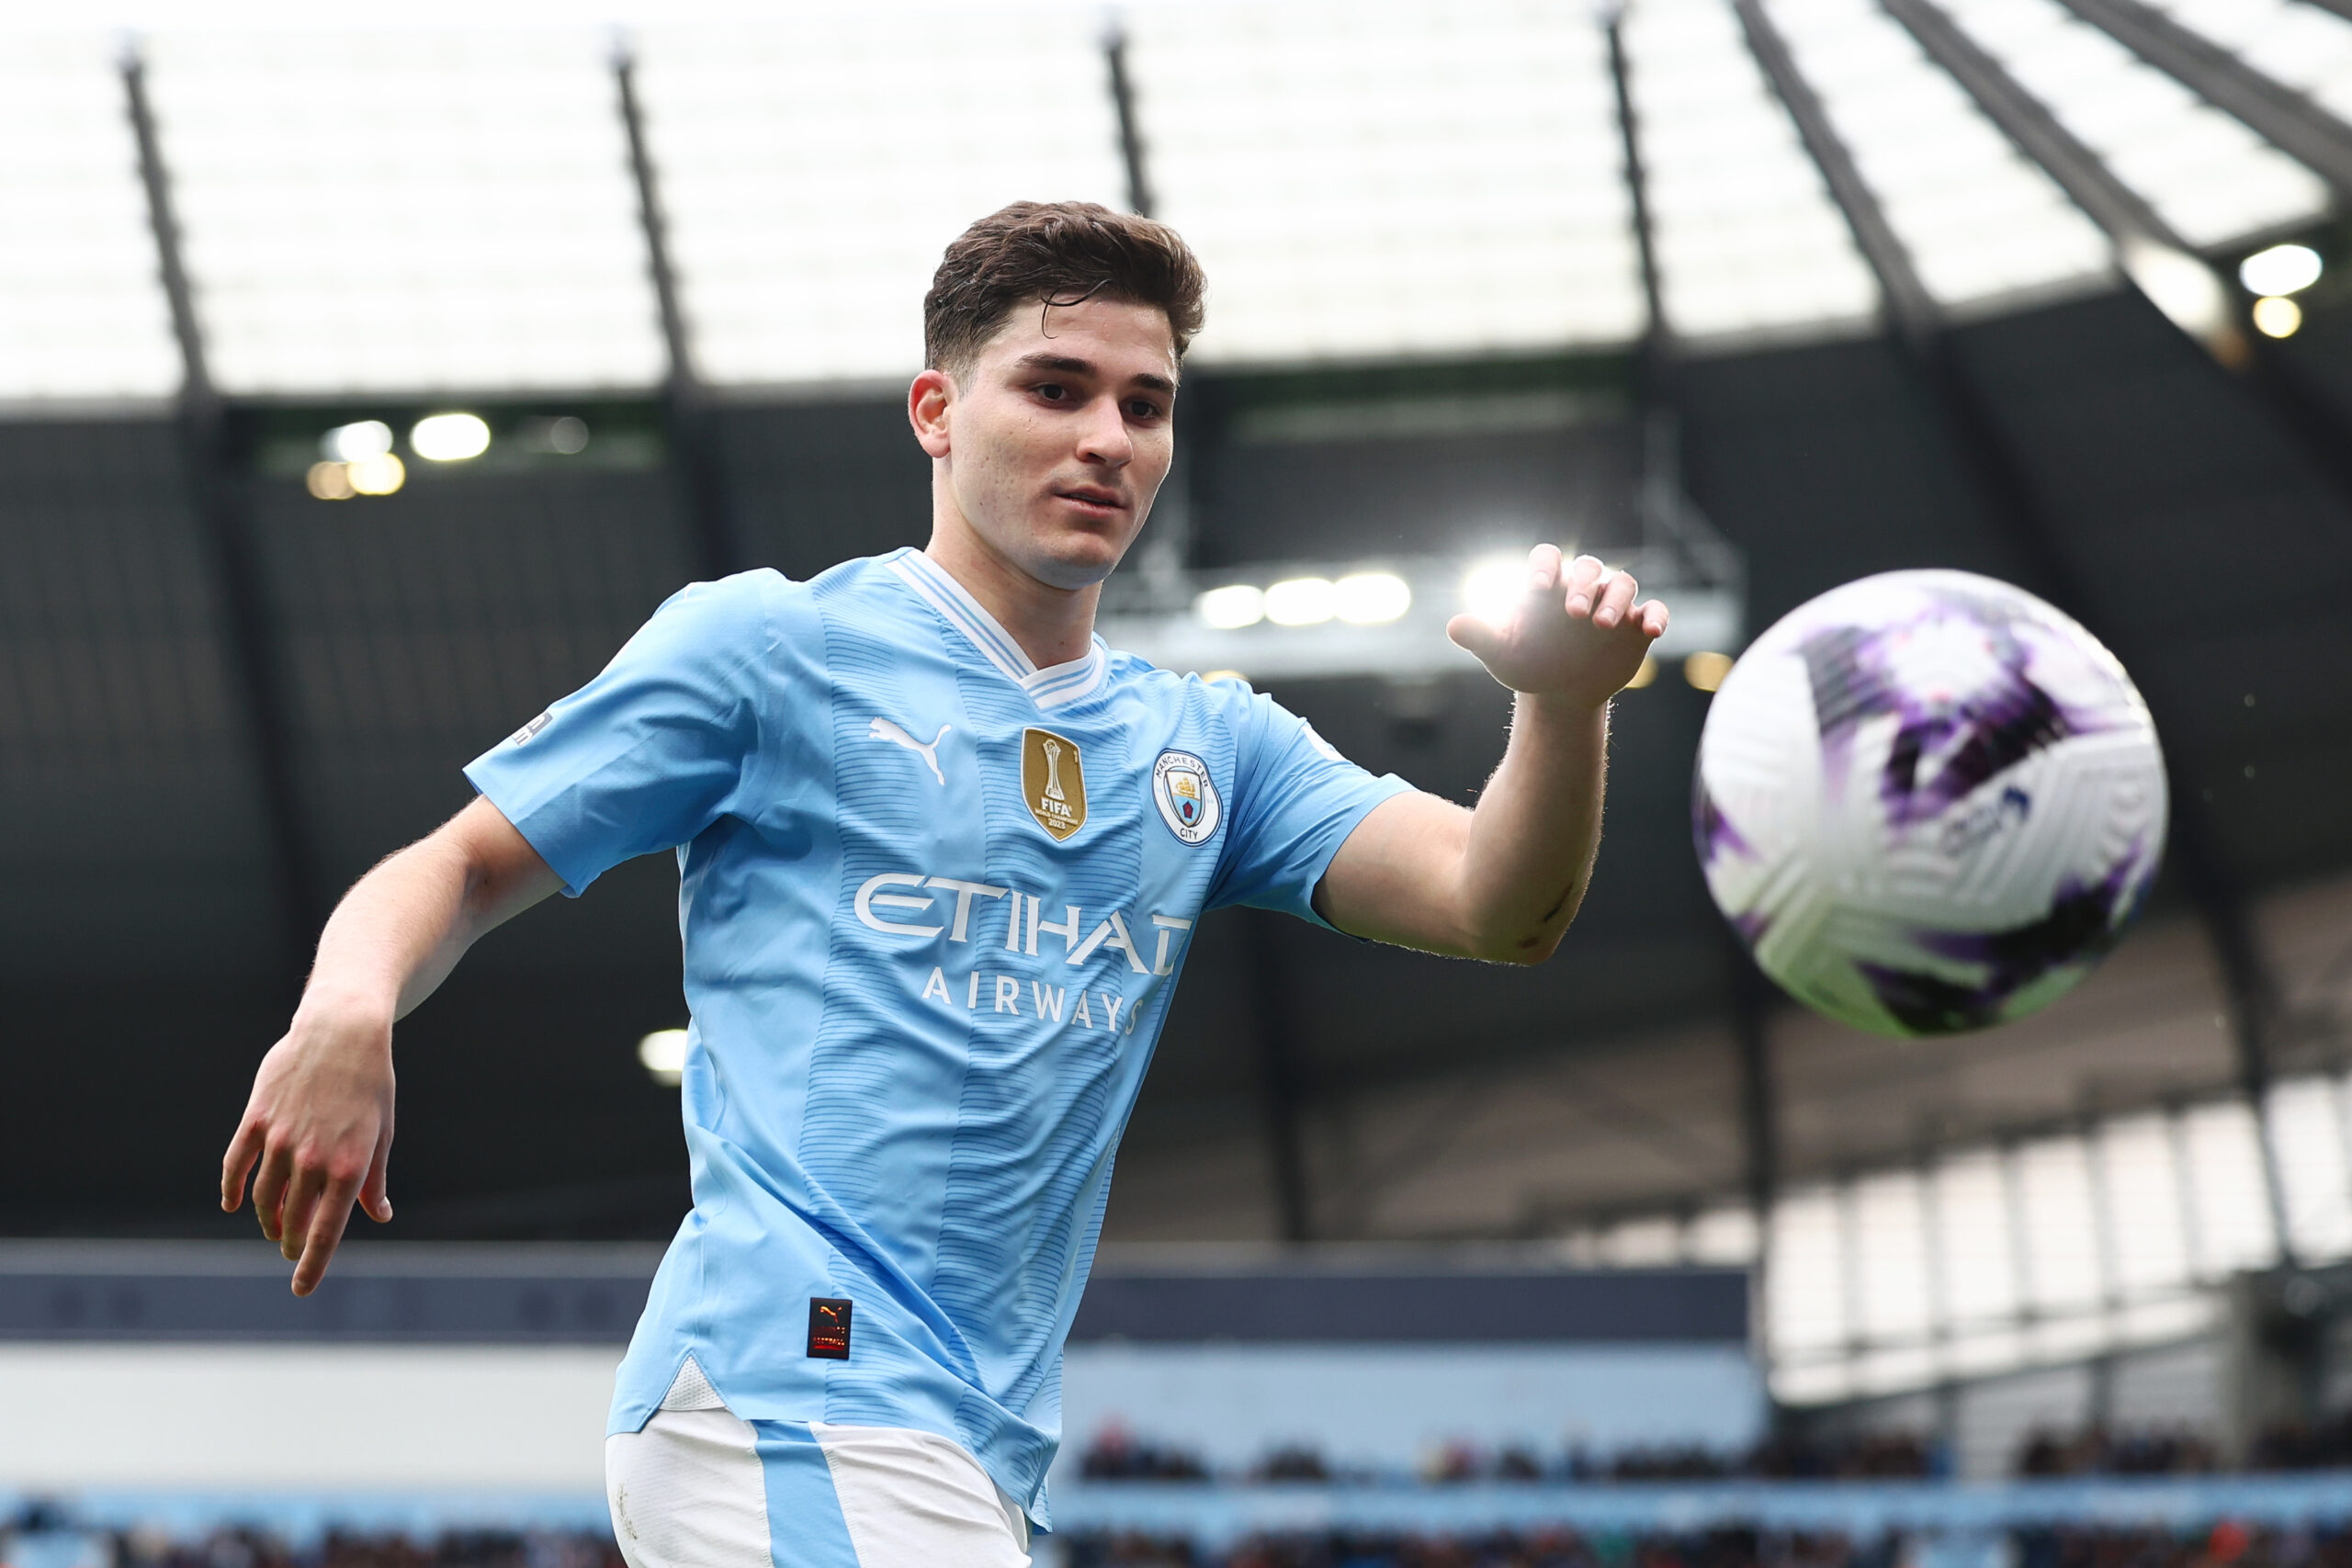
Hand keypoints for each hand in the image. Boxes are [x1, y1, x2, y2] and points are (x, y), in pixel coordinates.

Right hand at [220, 1001, 396, 1294]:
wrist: (344, 1033)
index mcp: (348, 1167)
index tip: (300, 1289)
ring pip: (263, 1197)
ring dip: (267, 1219)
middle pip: (291, 1220)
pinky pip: (236, 1164)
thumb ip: (373, 1179)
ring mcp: (280, 1139)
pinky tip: (234, 1204)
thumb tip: (378, 1215)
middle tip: (291, 1249)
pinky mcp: (257, 1119)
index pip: (325, 1232)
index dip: (311, 1265)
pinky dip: (233, 1188)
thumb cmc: (370, 1085)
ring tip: (274, 1227)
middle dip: (291, 1242)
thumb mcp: (382, 1133)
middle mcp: (312, 1159)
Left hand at [1447, 544, 1667, 705]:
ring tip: (1602, 625)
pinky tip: (1651, 630)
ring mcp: (1612, 605)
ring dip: (1616, 599)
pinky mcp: (1636, 627)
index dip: (1545, 566)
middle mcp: (1582, 588)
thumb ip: (1481, 637)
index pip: (1548, 557)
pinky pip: (1653, 611)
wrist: (1558, 693)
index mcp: (1548, 586)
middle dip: (1584, 586)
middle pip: (1589, 568)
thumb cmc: (1527, 664)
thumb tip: (1454, 626)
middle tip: (1575, 614)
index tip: (1538, 587)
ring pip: (1623, 584)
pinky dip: (1656, 616)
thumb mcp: (1502, 654)